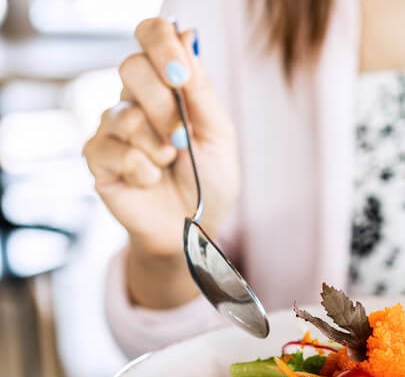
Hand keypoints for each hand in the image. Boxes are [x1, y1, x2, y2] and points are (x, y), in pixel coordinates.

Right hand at [83, 18, 238, 259]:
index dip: (161, 43)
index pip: (150, 35)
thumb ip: (200, 88)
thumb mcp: (218, 133)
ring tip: (171, 163)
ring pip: (123, 113)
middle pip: (130, 68)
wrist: (194, 228)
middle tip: (183, 139)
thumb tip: (187, 33)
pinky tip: (151, 181)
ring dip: (157, 145)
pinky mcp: (97, 156)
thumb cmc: (210, 180)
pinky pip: (114, 150)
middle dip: (164, 106)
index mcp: (167, 83)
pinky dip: (142, 170)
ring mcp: (112, 126)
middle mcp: (135, 97)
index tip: (181, 75)